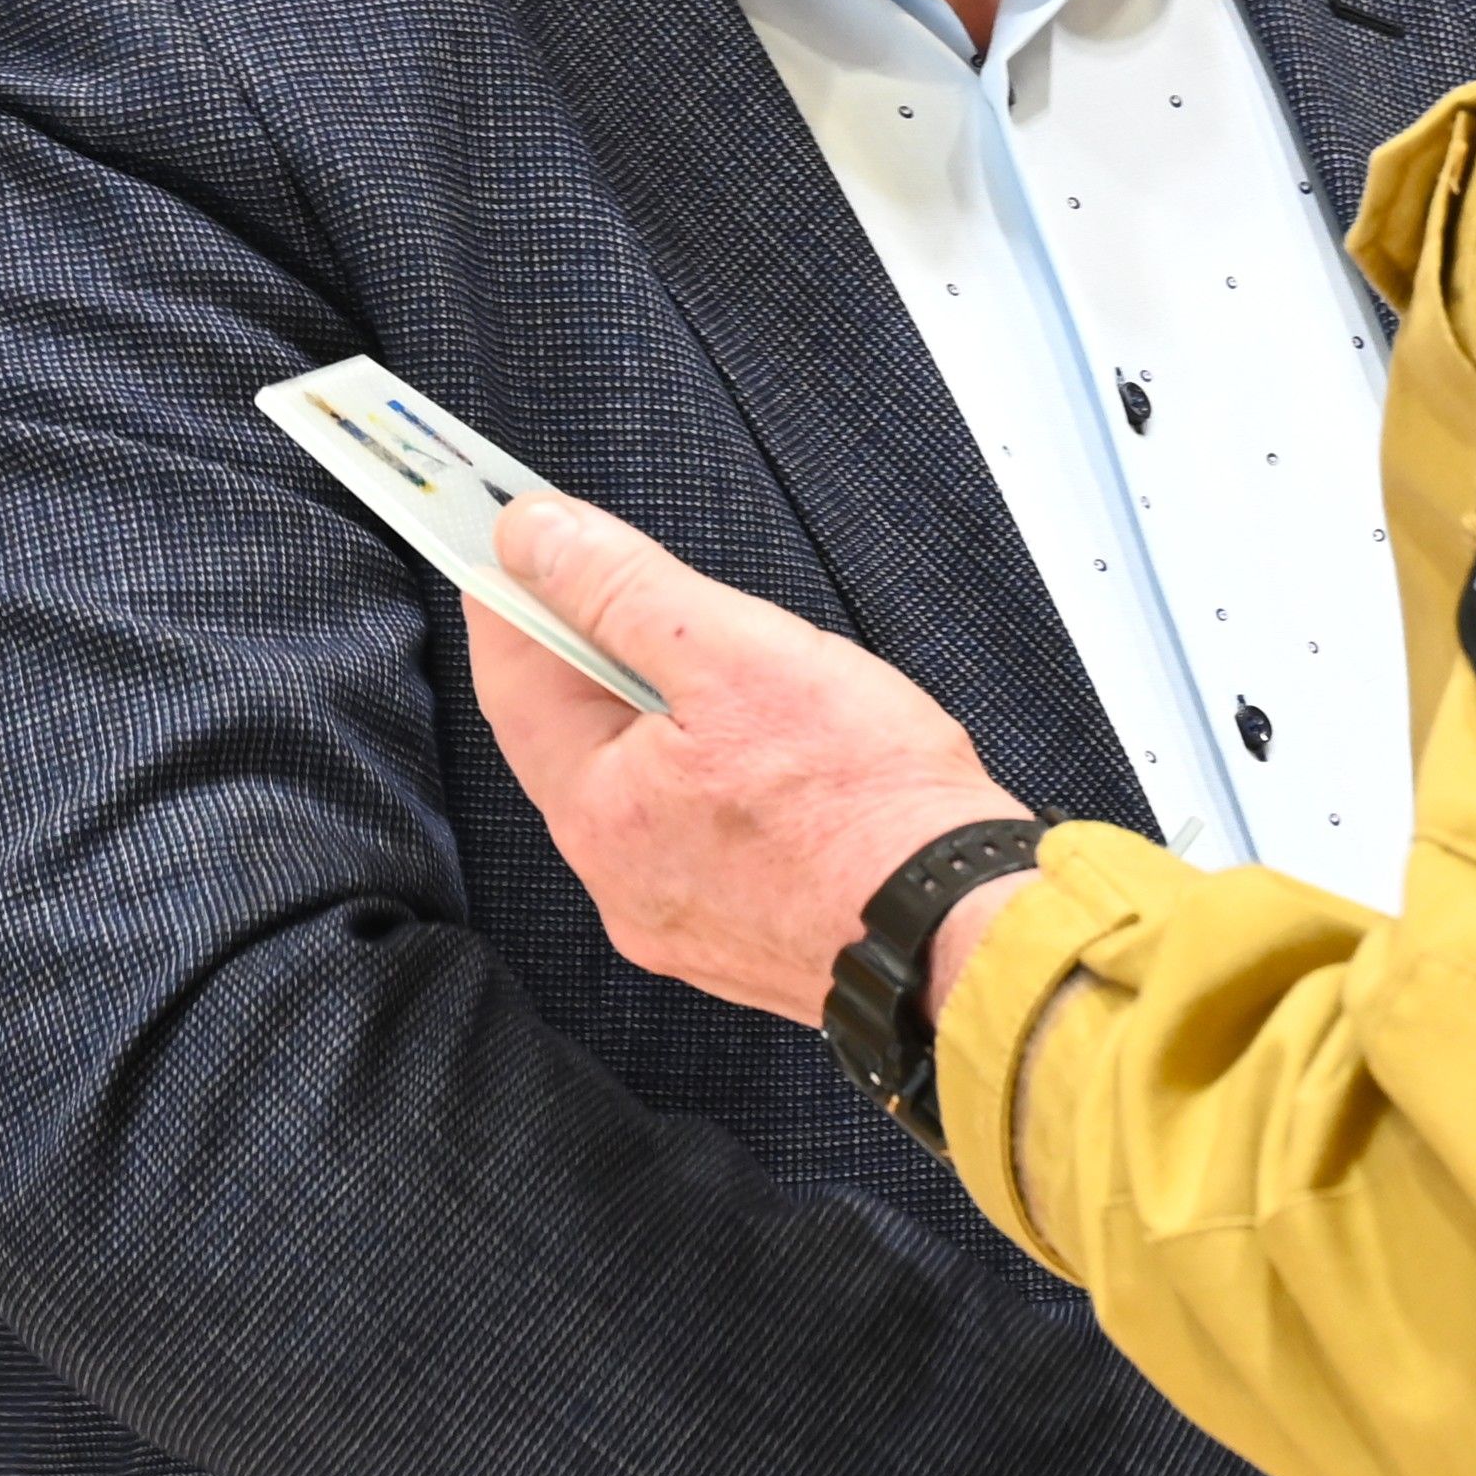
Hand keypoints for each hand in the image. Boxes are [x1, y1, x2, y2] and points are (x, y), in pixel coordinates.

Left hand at [474, 494, 1026, 1026]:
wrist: (961, 926)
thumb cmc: (868, 801)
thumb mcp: (737, 652)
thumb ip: (623, 589)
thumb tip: (536, 539)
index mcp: (598, 808)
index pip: (514, 679)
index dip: (514, 596)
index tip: (519, 545)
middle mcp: (619, 878)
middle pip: (572, 738)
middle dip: (592, 656)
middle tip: (624, 585)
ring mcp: (676, 918)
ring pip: (638, 791)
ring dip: (658, 722)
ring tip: (724, 672)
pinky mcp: (737, 937)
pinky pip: (692, 839)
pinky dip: (706, 785)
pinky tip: (765, 760)